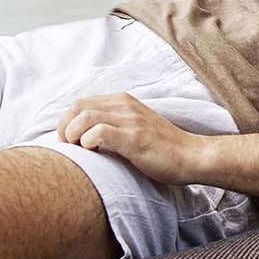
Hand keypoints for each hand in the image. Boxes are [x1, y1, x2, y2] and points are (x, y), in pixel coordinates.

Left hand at [56, 92, 207, 185]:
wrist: (192, 156)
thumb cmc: (164, 149)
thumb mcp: (136, 129)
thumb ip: (115, 125)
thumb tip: (84, 137)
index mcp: (124, 101)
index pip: (81, 103)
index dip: (67, 122)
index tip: (70, 143)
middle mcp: (125, 106)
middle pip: (77, 107)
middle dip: (65, 128)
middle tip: (69, 148)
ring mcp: (131, 120)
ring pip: (84, 117)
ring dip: (73, 135)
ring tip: (79, 152)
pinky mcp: (135, 138)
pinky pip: (99, 132)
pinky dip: (88, 143)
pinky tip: (95, 154)